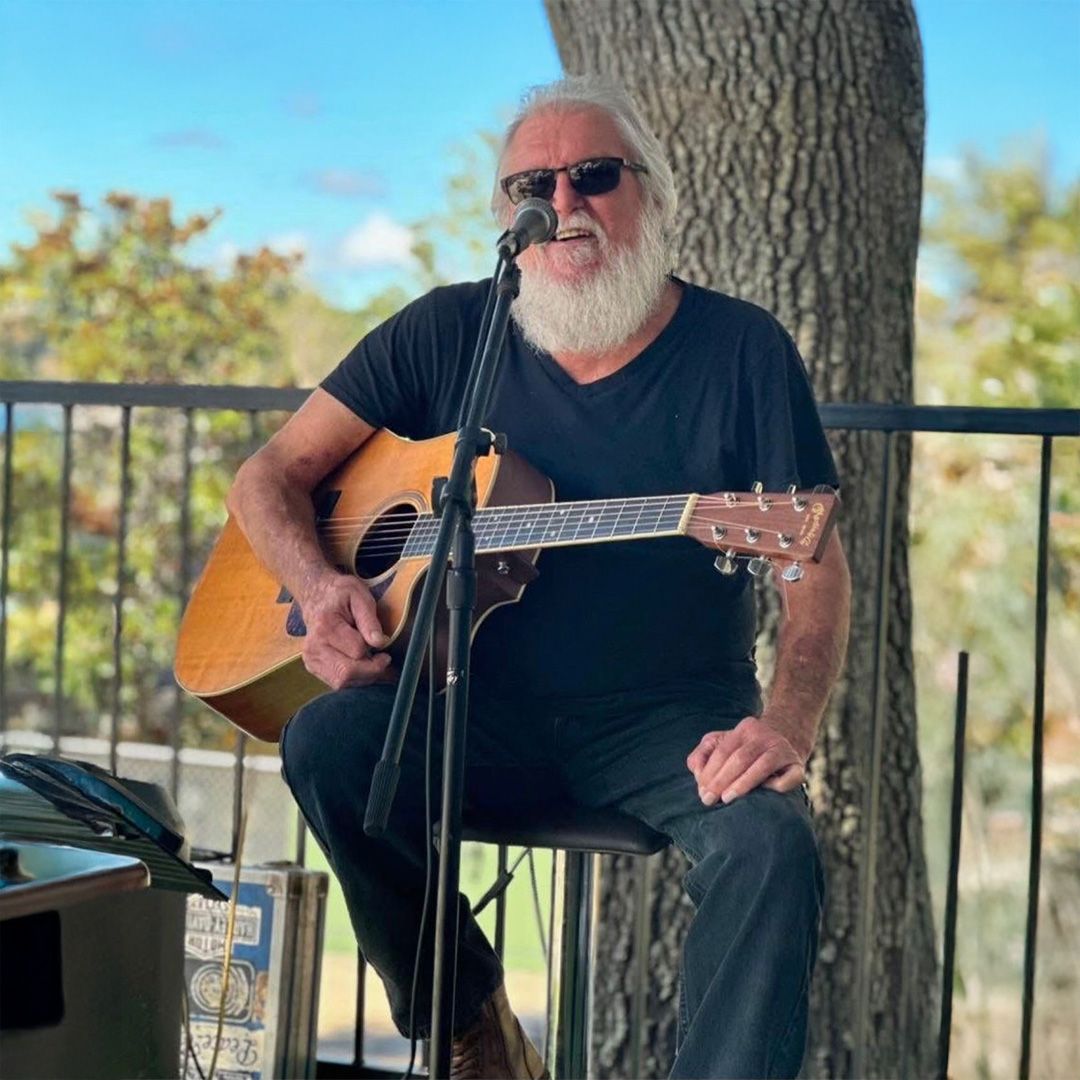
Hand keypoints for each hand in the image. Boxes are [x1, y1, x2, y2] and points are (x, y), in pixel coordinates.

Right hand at [298, 573, 393, 689]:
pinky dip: (354, 678)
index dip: (376, 651)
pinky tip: (362, 665)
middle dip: (372, 671)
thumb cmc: (340, 594)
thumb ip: (370, 619)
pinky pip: (337, 683)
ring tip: (373, 661)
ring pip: (342, 683)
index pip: (357, 651)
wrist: (317, 596)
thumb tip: (380, 642)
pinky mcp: (313, 667)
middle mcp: (313, 646)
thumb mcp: (359, 595)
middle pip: (347, 673)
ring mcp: (310, 659)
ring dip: (364, 677)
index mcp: (325, 626)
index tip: (384, 644)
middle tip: (384, 659)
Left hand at [686, 715, 804, 805]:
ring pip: (762, 766)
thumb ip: (703, 753)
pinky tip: (764, 792)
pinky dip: (776, 786)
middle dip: (721, 780)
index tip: (702, 791)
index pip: (724, 750)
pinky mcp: (798, 765)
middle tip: (708, 799)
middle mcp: (765, 736)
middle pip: (740, 758)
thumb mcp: (723, 741)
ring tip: (727, 799)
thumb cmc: (747, 746)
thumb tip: (695, 770)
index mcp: (745, 728)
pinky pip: (790, 777)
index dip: (710, 771)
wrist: (788, 735)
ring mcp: (783, 749)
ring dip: (742, 784)